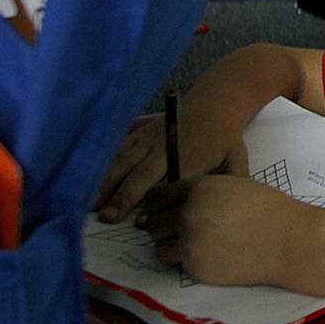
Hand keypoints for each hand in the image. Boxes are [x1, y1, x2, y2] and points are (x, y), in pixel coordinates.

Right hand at [95, 105, 250, 220]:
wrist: (214, 103)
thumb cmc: (225, 139)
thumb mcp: (236, 160)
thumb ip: (233, 184)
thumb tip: (232, 210)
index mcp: (185, 156)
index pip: (162, 182)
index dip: (147, 200)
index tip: (134, 220)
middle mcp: (161, 146)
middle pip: (135, 171)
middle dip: (119, 195)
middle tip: (103, 217)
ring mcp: (147, 137)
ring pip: (121, 159)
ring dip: (105, 181)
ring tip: (90, 203)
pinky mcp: (139, 130)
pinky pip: (118, 147)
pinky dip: (104, 162)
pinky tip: (89, 178)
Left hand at [133, 175, 309, 287]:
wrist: (289, 242)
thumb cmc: (265, 208)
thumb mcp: (230, 185)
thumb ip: (198, 191)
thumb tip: (166, 206)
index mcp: (197, 189)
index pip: (158, 196)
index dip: (159, 203)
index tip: (165, 208)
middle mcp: (187, 215)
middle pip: (153, 222)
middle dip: (161, 224)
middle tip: (178, 227)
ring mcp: (190, 244)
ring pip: (158, 246)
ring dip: (169, 244)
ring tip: (189, 243)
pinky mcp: (196, 268)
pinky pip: (176, 263)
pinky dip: (184, 259)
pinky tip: (204, 253)